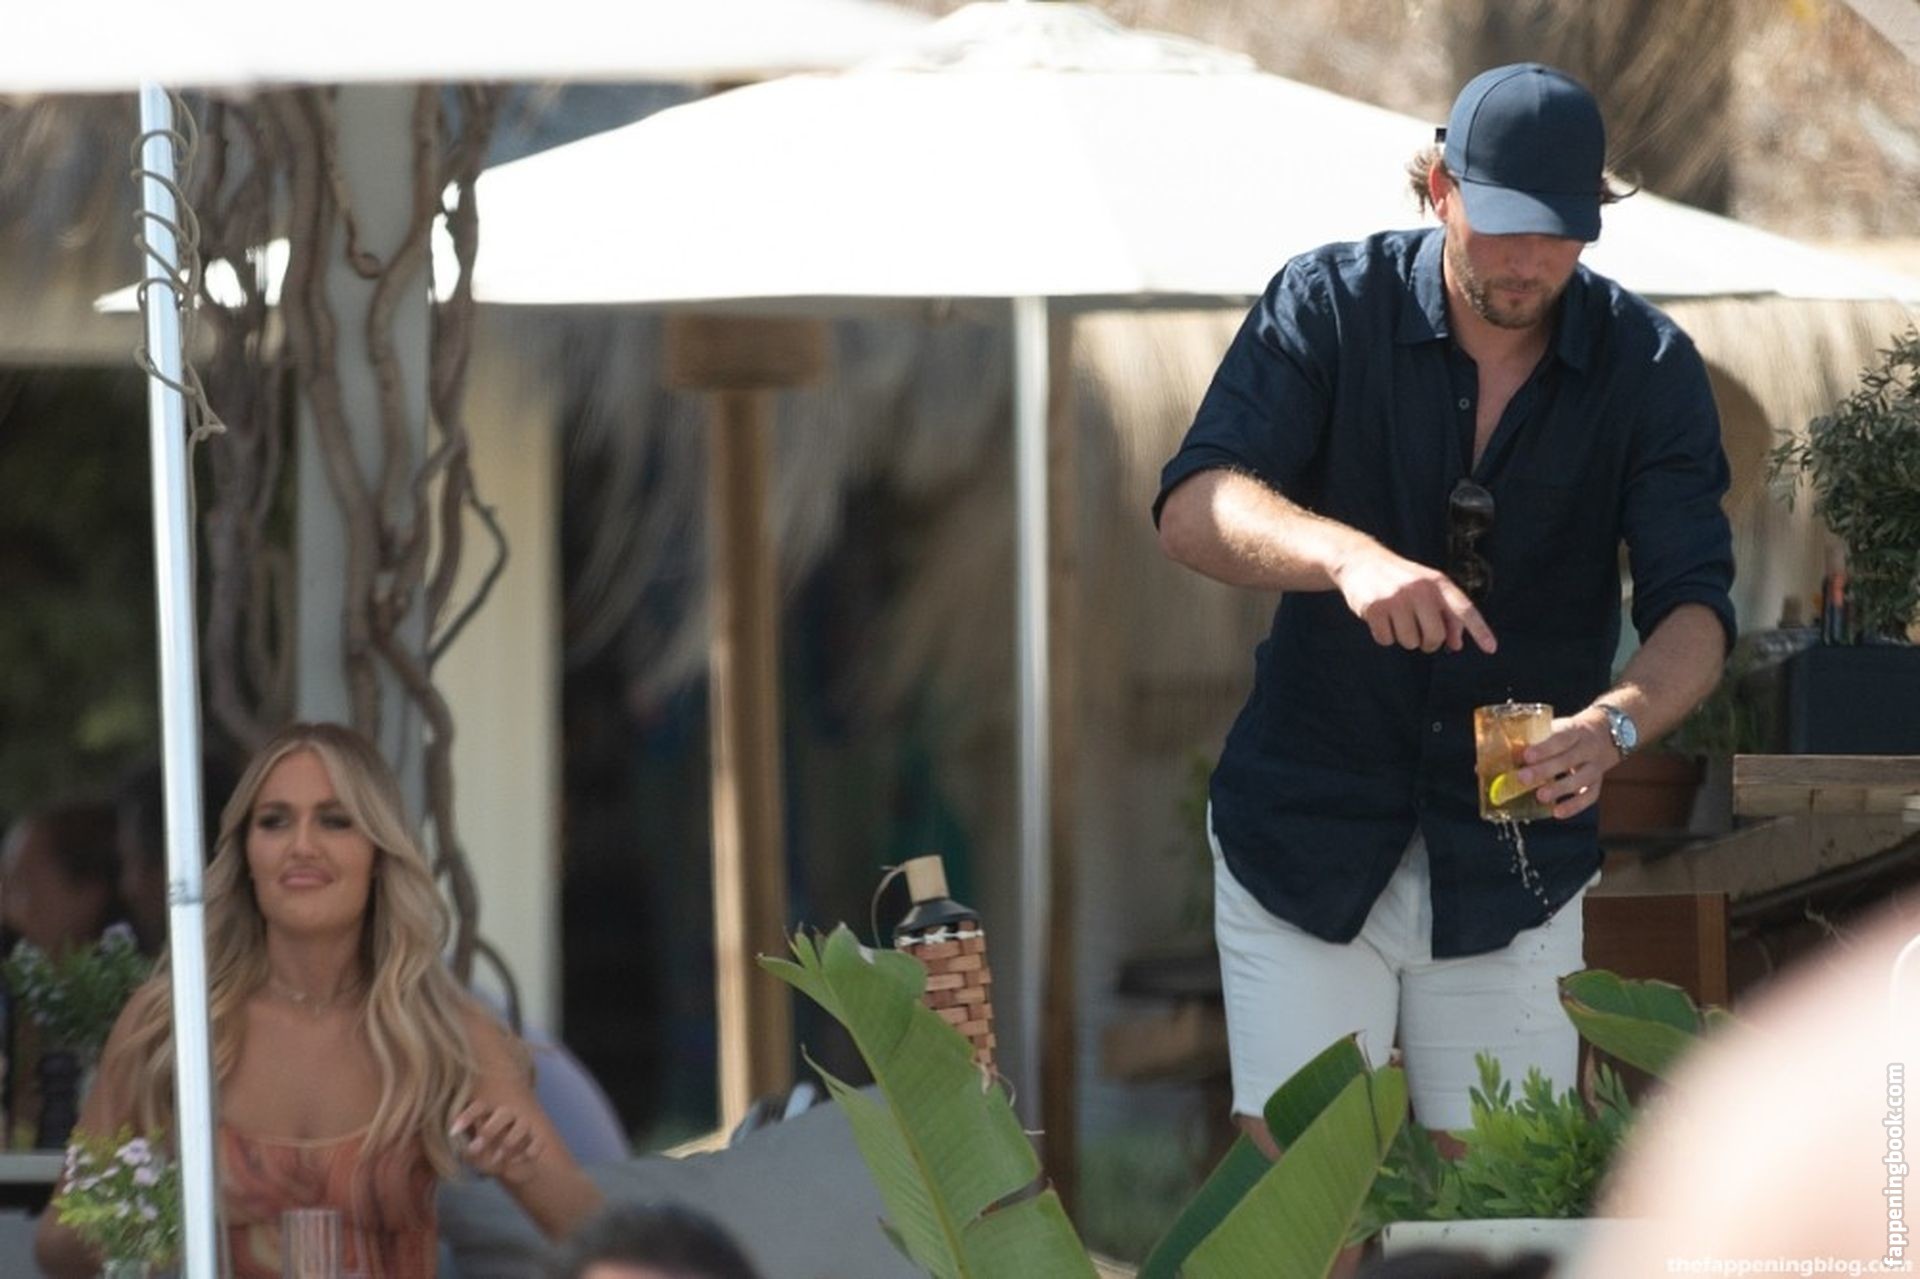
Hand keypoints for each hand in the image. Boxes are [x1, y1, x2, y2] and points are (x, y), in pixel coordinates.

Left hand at [451, 1102, 544, 1184]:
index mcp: (490, 1114)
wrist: (512, 1169)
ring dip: (508, 1144)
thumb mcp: (474, 1157)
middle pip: (504, 1113)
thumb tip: (466, 1150)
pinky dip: (527, 1153)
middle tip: (474, 1149)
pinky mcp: (538, 1140)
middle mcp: (509, 1116)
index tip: (453, 1133)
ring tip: (496, 1159)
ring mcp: (525, 1127)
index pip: (480, 1107)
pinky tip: (516, 1162)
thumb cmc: (487, 1156)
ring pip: (522, 1126)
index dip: (467, 1116)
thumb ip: (470, 1153)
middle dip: (489, 1130)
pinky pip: (537, 1142)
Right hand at [1330, 544, 1496, 654]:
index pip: (1464, 610)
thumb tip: (1456, 645)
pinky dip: (1384, 635)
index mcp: (1437, 583)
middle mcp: (1419, 589)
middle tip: (1419, 634)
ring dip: (1403, 638)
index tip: (1491, 649)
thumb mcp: (1427, 589)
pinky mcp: (1374, 608)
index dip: (1479, 630)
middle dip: (1427, 643)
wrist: (1361, 561)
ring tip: (1396, 619)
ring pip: (1409, 642)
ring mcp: (1396, 598)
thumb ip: (1446, 615)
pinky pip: (1386, 640)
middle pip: (1435, 636)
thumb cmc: (1400, 580)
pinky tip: (1380, 618)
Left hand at [1516, 708, 1621, 818]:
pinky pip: (1590, 795)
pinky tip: (1557, 812)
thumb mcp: (1556, 729)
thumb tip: (1502, 756)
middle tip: (1523, 778)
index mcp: (1575, 730)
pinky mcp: (1598, 782)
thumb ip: (1533, 741)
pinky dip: (1575, 806)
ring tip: (1540, 797)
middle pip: (1568, 759)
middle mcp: (1588, 748)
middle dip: (1545, 770)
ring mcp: (1596, 766)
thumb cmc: (1569, 734)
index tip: (1526, 756)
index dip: (1544, 748)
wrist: (1606, 733)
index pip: (1560, 738)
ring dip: (1560, 789)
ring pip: (1582, 779)